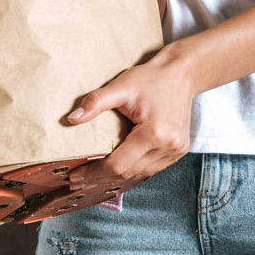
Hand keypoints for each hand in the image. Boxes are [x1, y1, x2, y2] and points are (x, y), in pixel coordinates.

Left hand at [64, 55, 197, 189]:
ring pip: (140, 174)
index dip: (94, 173)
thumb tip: (72, 118)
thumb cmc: (151, 78)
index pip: (118, 164)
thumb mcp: (121, 86)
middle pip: (128, 173)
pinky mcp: (179, 150)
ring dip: (118, 177)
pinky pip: (151, 168)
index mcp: (154, 133)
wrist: (182, 74)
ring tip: (94, 177)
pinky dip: (134, 170)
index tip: (76, 176)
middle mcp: (168, 146)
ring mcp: (176, 151)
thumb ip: (96, 102)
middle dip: (101, 178)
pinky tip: (119, 169)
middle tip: (79, 181)